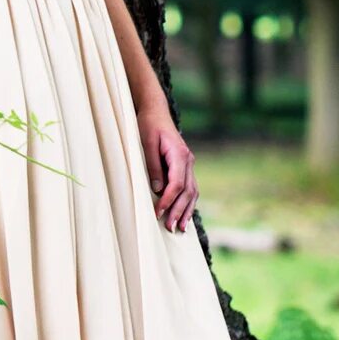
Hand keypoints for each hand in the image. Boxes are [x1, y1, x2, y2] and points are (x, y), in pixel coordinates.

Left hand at [137, 105, 198, 232]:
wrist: (156, 111)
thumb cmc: (148, 125)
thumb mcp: (146, 143)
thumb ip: (152, 166)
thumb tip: (157, 189)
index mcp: (180, 155)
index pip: (176, 184)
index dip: (167, 200)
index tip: (158, 212)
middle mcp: (188, 161)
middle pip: (187, 191)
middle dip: (178, 210)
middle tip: (170, 227)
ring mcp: (189, 163)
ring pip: (192, 191)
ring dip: (186, 210)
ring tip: (181, 228)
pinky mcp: (185, 166)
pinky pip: (190, 187)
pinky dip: (188, 202)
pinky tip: (184, 214)